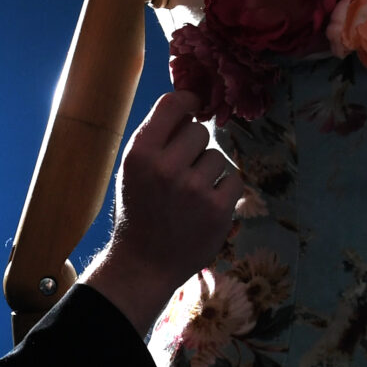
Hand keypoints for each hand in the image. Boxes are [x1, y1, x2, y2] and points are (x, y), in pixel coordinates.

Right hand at [83, 89, 241, 334]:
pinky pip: (234, 180)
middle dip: (195, 148)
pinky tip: (205, 208)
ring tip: (190, 196)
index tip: (194, 108)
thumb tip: (192, 104)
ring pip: (218, 157)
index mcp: (139, 153)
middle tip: (182, 173)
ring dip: (209, 173)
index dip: (188, 102)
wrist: (144, 264)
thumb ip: (158, 138)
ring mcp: (193, 189)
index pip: (173, 104)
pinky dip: (224, 192)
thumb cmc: (140, 211)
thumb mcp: (133, 170)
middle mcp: (165, 167)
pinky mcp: (218, 209)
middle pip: (200, 131)